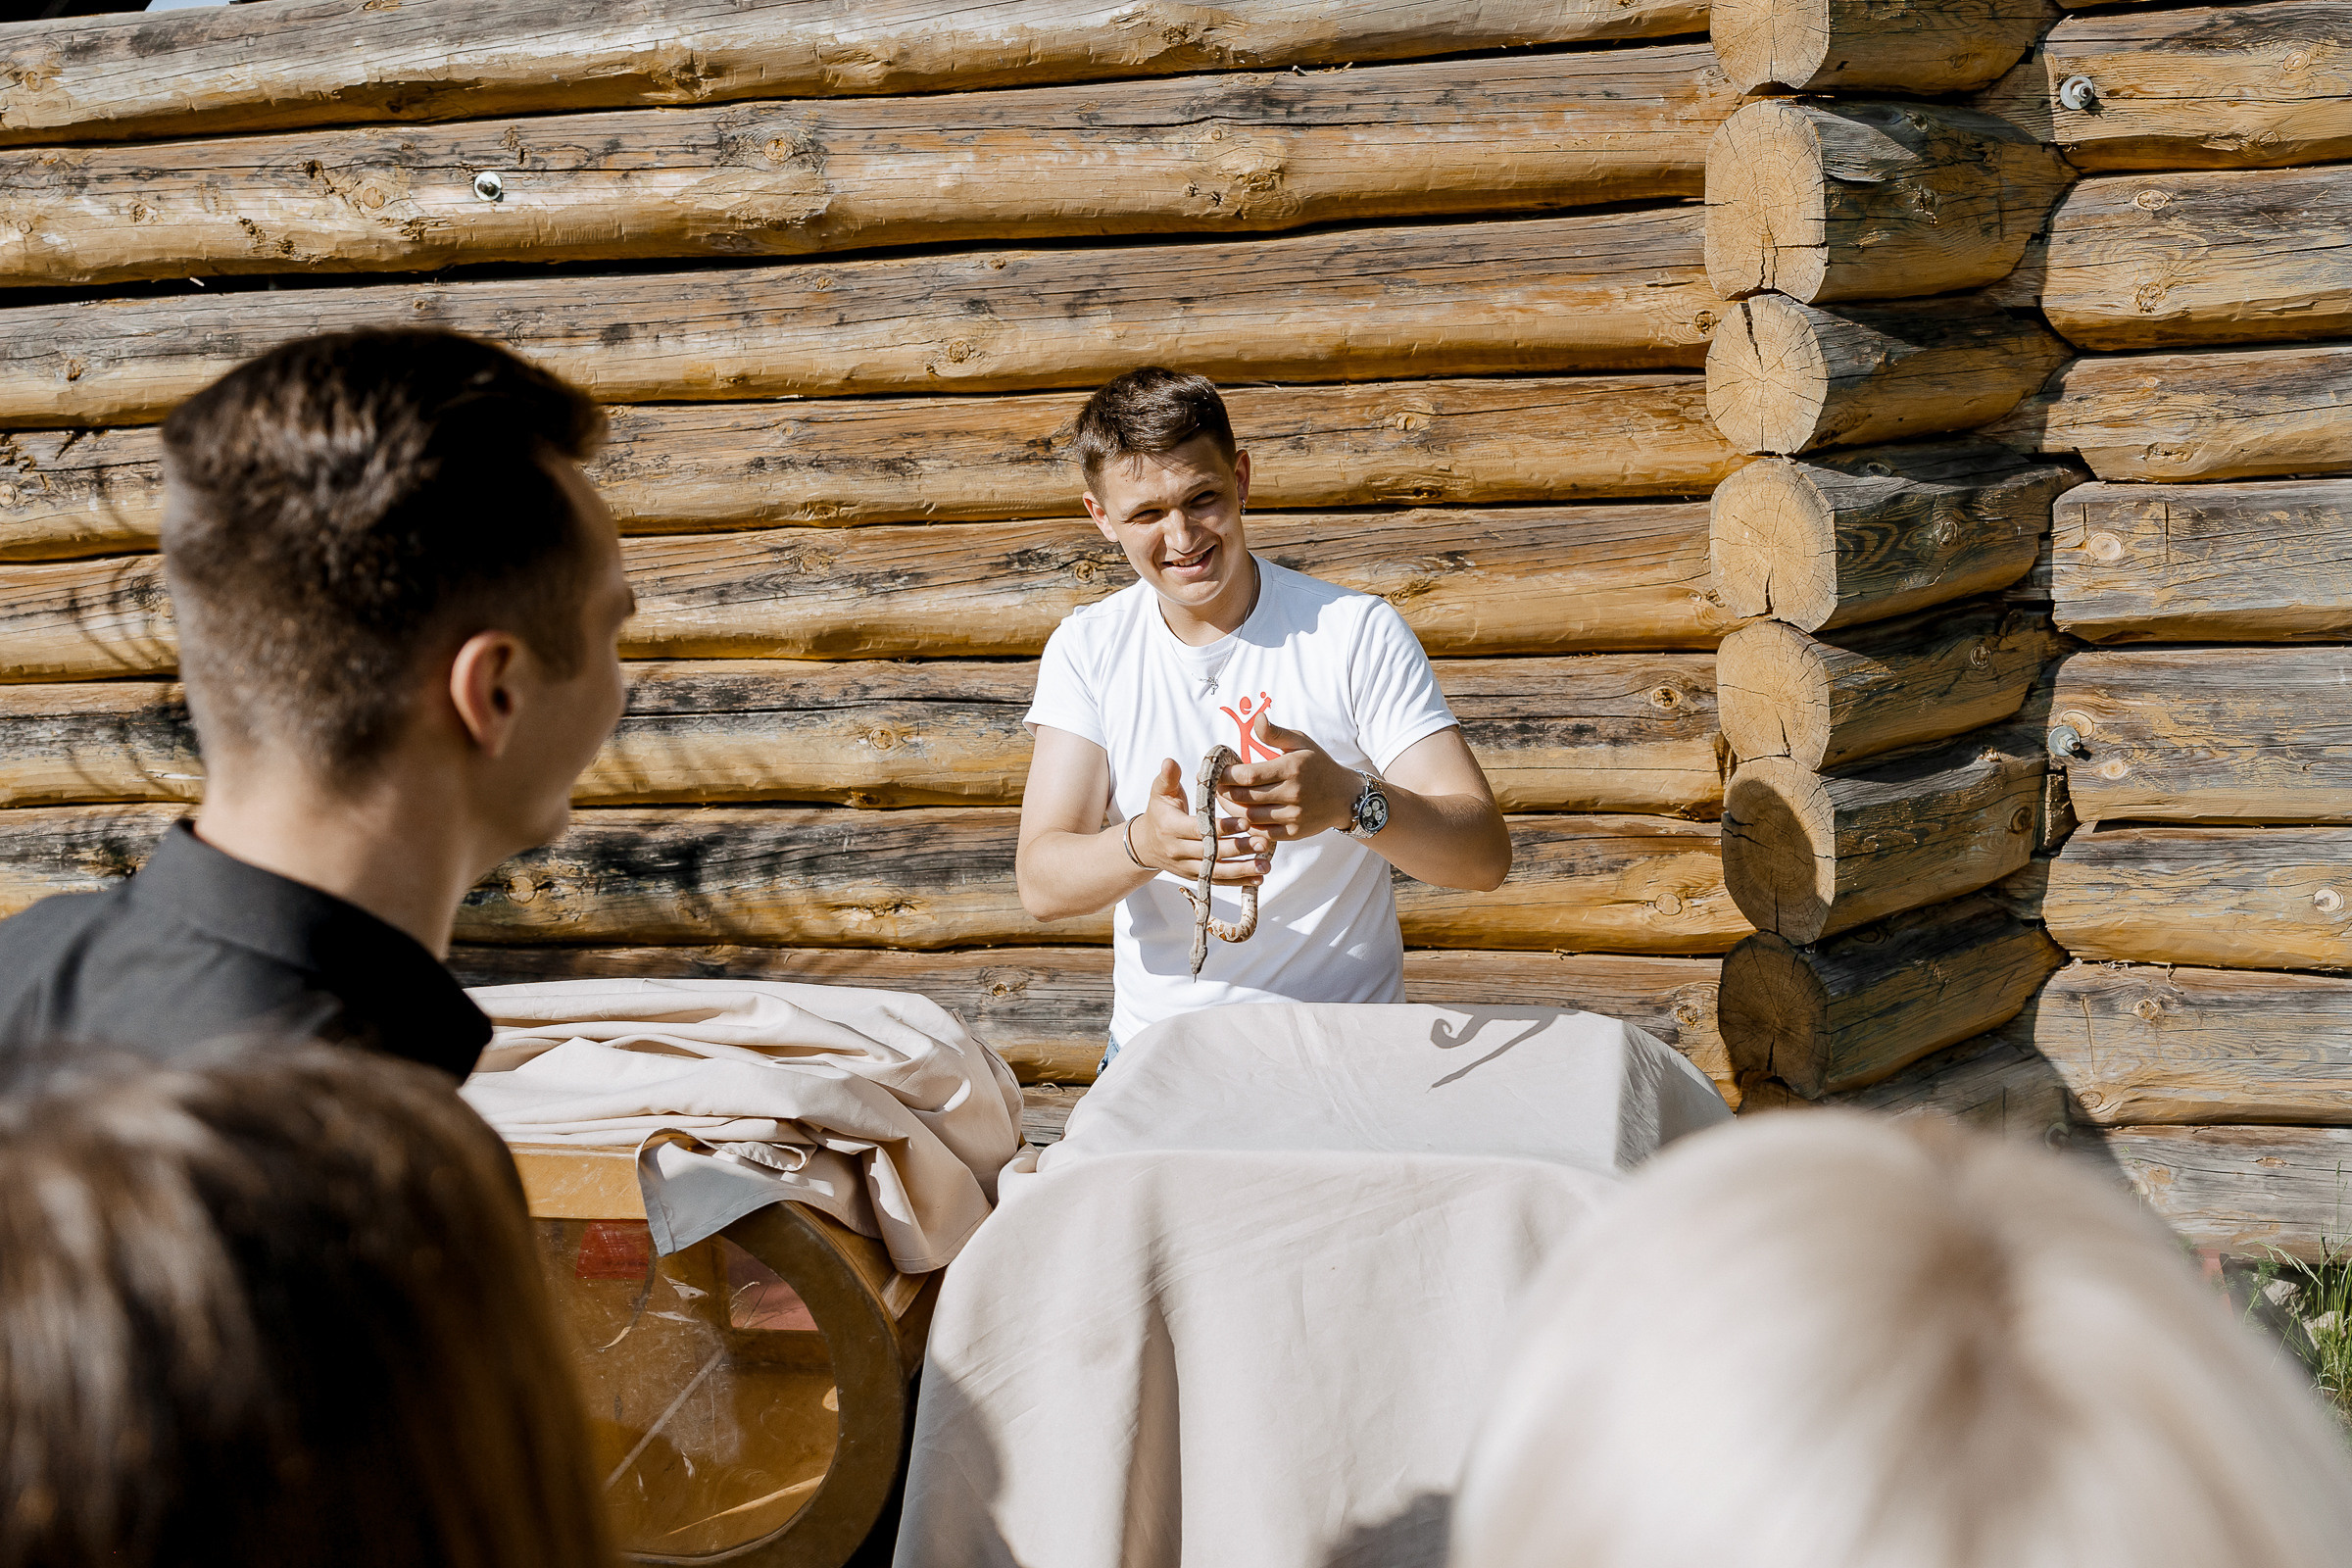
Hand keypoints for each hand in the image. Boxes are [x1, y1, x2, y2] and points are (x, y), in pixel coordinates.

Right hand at [1130, 757, 1270, 882]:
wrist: (1146, 844)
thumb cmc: (1160, 812)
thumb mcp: (1160, 792)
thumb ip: (1168, 777)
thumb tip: (1169, 761)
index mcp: (1171, 827)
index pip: (1199, 829)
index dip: (1222, 828)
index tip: (1245, 822)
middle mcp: (1178, 850)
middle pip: (1211, 853)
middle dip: (1238, 849)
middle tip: (1263, 843)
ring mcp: (1186, 867)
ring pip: (1216, 872)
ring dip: (1242, 870)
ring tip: (1265, 866)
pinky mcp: (1195, 877)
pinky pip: (1217, 882)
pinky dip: (1237, 882)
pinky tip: (1258, 879)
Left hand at [1220, 714, 1361, 839]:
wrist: (1345, 796)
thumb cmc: (1318, 765)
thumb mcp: (1301, 742)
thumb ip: (1276, 733)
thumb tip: (1257, 718)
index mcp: (1291, 768)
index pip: (1248, 774)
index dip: (1225, 775)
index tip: (1212, 771)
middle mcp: (1293, 793)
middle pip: (1245, 797)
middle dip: (1222, 792)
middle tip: (1210, 786)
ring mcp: (1294, 815)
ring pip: (1250, 817)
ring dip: (1231, 810)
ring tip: (1222, 800)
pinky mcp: (1294, 833)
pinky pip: (1262, 833)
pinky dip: (1247, 826)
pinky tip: (1240, 816)